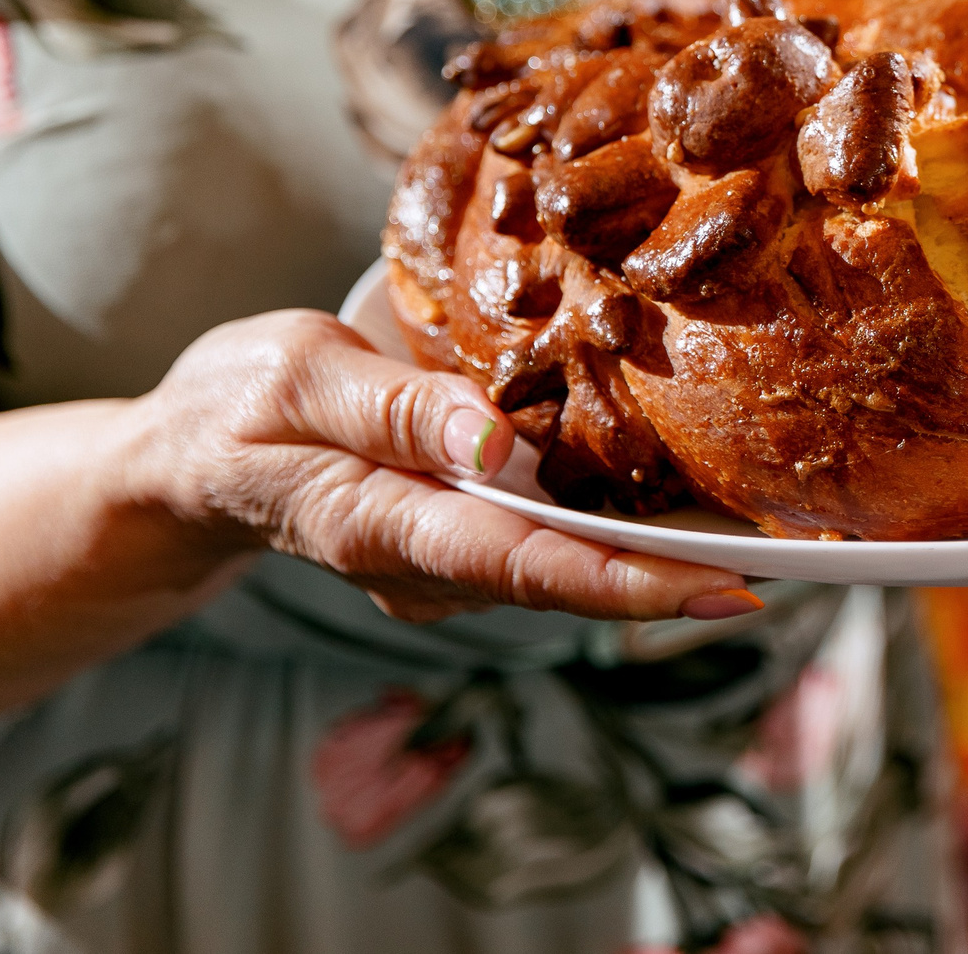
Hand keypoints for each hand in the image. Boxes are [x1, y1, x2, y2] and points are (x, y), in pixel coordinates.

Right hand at [122, 310, 753, 624]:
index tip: (719, 589)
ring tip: (754, 533)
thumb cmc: (236, 404)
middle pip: (564, 581)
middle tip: (780, 570)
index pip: (523, 564)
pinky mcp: (455, 546)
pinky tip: (676, 505)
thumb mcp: (294, 377)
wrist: (187, 460)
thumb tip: (493, 442)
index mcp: (382, 523)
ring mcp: (441, 567)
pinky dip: (610, 533)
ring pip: (562, 569)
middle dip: (669, 581)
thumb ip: (394, 409)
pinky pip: (544, 544)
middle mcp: (423, 566)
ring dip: (651, 558)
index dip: (626, 583)